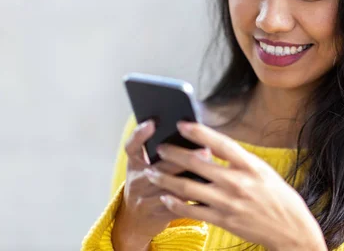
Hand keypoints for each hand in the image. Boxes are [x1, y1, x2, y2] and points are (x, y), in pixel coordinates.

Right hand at [111, 120, 211, 248]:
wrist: (134, 220)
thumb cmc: (144, 185)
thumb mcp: (142, 166)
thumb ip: (156, 152)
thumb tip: (186, 132)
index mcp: (134, 164)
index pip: (131, 147)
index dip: (140, 134)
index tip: (152, 123)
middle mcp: (137, 181)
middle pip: (161, 167)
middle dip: (185, 159)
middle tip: (205, 151)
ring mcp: (146, 199)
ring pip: (173, 188)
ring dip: (194, 181)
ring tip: (212, 173)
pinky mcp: (158, 215)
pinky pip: (179, 207)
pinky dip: (194, 200)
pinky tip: (209, 193)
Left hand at [143, 121, 327, 250]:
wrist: (290, 229)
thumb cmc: (277, 196)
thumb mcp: (263, 170)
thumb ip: (239, 159)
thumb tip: (213, 145)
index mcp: (250, 166)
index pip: (221, 144)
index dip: (200, 132)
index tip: (182, 124)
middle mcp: (237, 182)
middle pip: (198, 164)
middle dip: (174, 154)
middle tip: (159, 148)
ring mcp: (228, 202)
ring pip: (188, 187)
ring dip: (166, 179)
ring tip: (152, 172)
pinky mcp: (223, 220)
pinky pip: (192, 210)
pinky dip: (175, 203)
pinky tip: (165, 197)